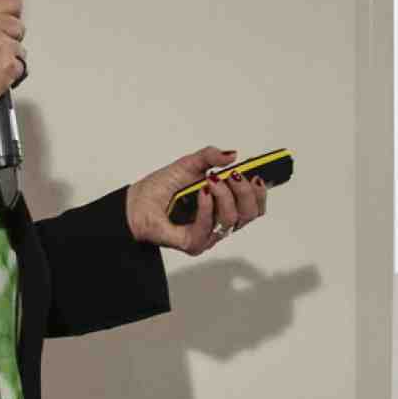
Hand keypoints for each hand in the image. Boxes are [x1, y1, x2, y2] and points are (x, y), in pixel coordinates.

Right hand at [0, 0, 24, 121]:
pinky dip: (12, 75)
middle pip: (18, 26)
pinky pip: (21, 67)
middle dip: (10, 39)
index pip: (10, 2)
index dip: (11, 15)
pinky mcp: (9, 64)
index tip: (8, 23)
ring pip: (21, 48)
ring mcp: (0, 43)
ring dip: (10, 59)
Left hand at [126, 146, 268, 254]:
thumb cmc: (162, 187)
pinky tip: (202, 193)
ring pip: (232, 220)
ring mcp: (209, 234)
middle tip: (234, 175)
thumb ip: (211, 157)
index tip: (258, 176)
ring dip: (224, 197)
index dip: (261, 192)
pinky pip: (209, 228)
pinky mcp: (194, 244)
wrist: (136, 203)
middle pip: (250, 214)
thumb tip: (233, 154)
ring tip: (211, 180)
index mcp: (226, 204)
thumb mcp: (190, 164)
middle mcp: (221, 222)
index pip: (254, 205)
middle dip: (245, 192)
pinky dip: (207, 208)